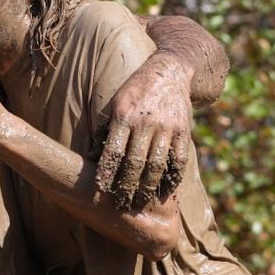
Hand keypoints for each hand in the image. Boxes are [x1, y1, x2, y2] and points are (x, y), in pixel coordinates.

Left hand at [96, 52, 192, 209]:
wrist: (170, 71)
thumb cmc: (135, 91)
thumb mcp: (116, 103)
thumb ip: (106, 131)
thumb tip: (90, 158)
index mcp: (124, 115)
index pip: (114, 150)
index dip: (107, 172)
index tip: (101, 190)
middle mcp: (146, 122)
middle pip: (135, 162)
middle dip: (127, 186)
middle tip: (121, 204)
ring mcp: (167, 127)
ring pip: (157, 165)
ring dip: (148, 187)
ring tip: (140, 202)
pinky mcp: (184, 130)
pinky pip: (179, 159)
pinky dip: (172, 178)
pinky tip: (165, 191)